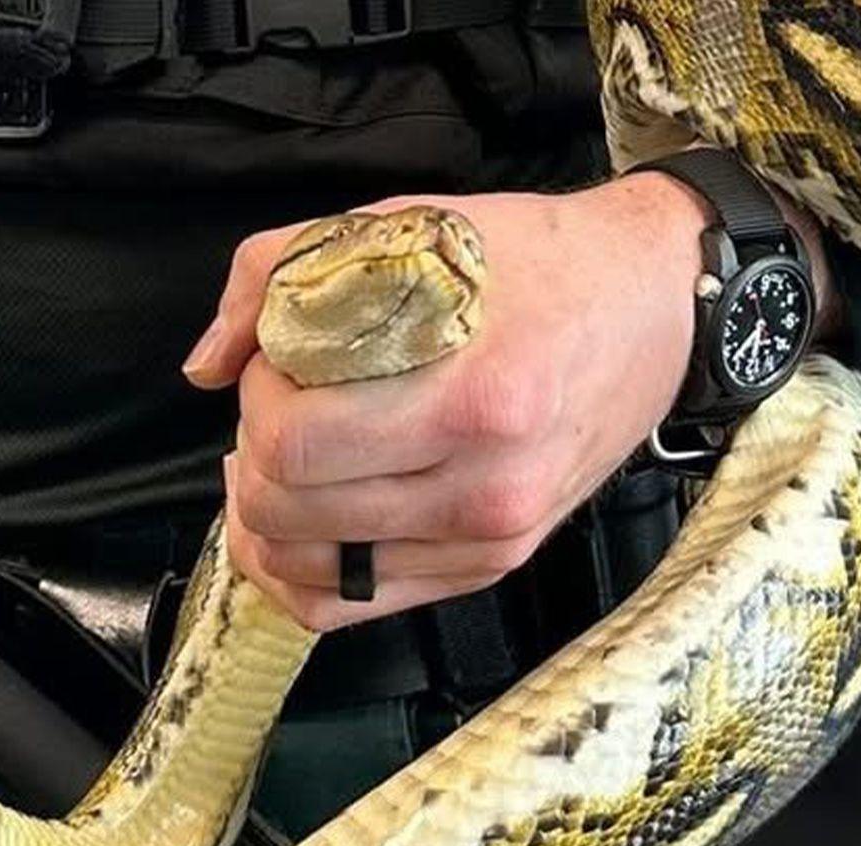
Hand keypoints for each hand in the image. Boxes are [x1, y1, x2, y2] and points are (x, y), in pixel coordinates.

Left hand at [184, 173, 829, 630]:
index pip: (293, 445)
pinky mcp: (493, 565)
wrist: (655, 305)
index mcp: (470, 396)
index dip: (256, 403)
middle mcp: (486, 485)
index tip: (279, 365)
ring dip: (269, 517)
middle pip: (290, 513)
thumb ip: (276, 277)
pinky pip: (353, 606)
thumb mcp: (400, 224)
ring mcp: (492, 537)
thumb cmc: (530, 260)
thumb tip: (206, 367)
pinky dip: (300, 572)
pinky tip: (297, 524)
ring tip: (287, 461)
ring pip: (310, 572)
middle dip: (255, 456)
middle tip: (280, 409)